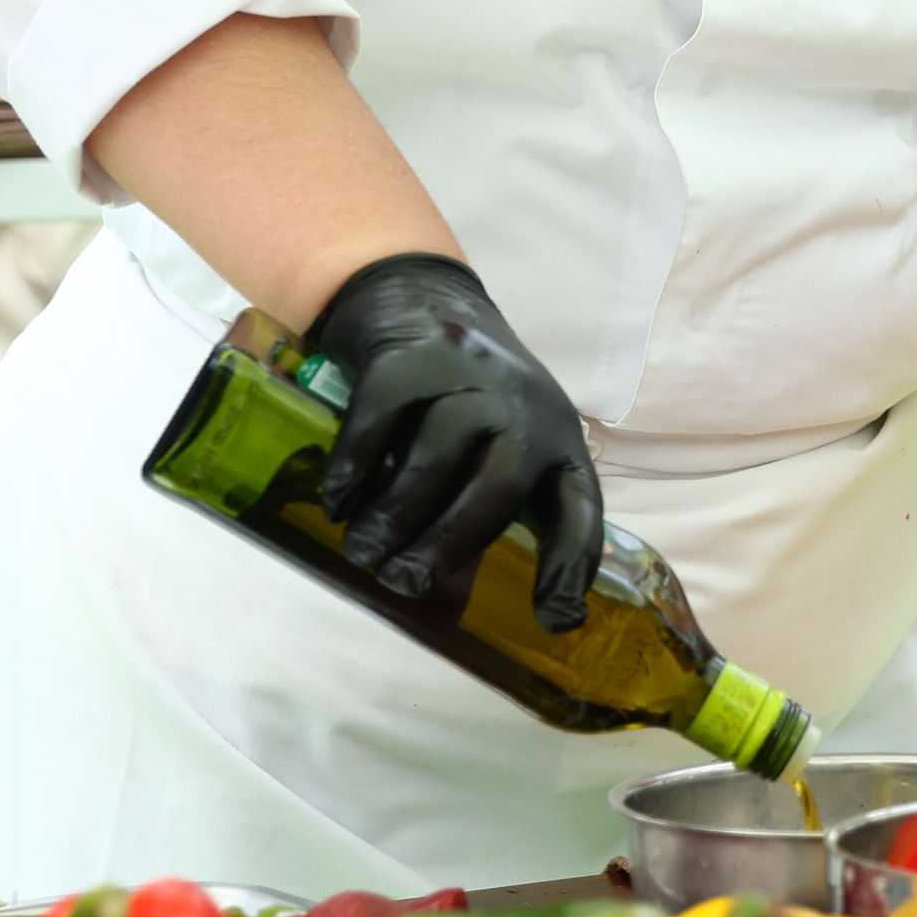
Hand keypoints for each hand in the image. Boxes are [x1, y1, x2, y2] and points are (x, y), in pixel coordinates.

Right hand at [310, 253, 604, 630]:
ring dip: (392, 515)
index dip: (570, 565)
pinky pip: (380, 421)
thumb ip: (494, 500)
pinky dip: (354, 466)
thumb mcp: (505, 436)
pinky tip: (337, 501)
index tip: (557, 619)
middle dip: (447, 544)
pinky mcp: (410, 357)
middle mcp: (522, 405)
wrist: (422, 297)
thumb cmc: (467, 395)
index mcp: (556, 437)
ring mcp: (467, 375)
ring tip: (364, 552)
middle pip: (495, 488)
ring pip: (432, 458)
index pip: (579, 507)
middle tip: (404, 583)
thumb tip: (456, 598)